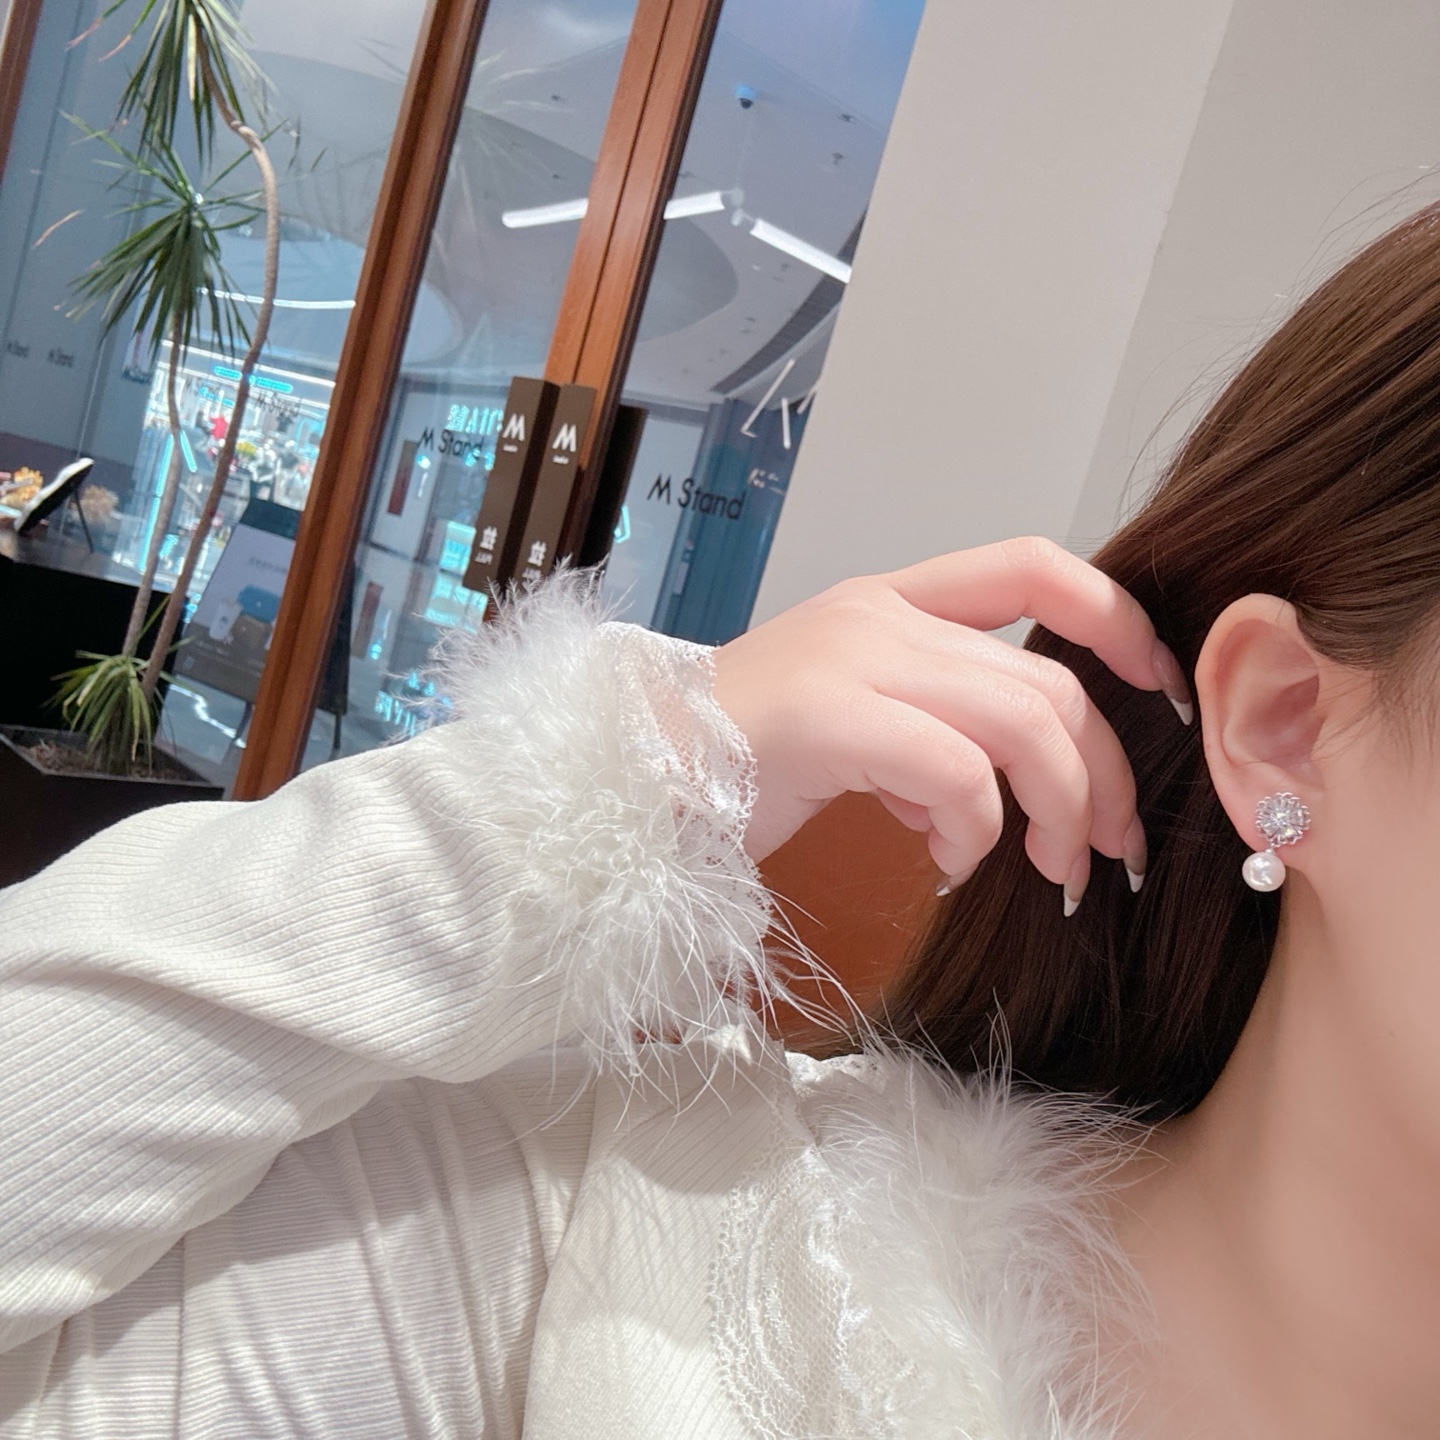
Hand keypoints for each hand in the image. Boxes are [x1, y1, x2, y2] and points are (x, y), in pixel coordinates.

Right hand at [711, 537, 1191, 908]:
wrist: (630, 777)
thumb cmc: (739, 763)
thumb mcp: (855, 726)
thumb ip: (933, 733)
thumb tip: (1002, 797)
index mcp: (891, 602)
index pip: (1037, 565)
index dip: (1120, 620)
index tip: (1159, 695)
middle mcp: (881, 614)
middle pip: (1053, 680)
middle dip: (1104, 776)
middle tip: (1105, 854)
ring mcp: (855, 657)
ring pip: (1024, 723)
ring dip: (1059, 813)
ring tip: (1045, 870)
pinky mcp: (831, 714)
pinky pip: (958, 773)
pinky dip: (973, 835)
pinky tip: (944, 866)